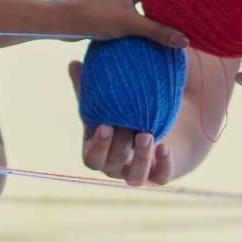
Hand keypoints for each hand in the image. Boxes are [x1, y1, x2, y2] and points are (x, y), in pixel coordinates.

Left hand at [59, 0, 187, 48]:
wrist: (63, 22)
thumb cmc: (93, 17)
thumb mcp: (128, 25)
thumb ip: (157, 32)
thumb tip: (185, 41)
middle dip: (173, 2)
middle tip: (194, 13)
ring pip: (148, 0)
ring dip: (161, 11)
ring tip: (182, 22)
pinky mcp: (116, 2)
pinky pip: (139, 7)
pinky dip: (149, 16)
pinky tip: (161, 29)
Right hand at [67, 60, 173, 186]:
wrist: (168, 125)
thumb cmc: (128, 111)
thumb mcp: (110, 99)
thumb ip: (90, 85)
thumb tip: (73, 63)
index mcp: (99, 151)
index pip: (91, 157)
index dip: (97, 145)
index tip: (104, 125)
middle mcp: (115, 166)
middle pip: (110, 165)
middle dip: (118, 148)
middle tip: (127, 127)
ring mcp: (137, 172)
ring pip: (134, 176)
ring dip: (139, 158)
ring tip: (147, 135)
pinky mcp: (160, 175)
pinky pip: (160, 178)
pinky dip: (163, 165)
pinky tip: (165, 149)